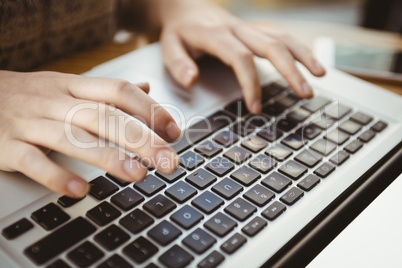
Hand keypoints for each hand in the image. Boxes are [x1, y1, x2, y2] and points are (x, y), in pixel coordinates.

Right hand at [0, 71, 180, 197]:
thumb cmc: (30, 96)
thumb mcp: (68, 86)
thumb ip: (106, 91)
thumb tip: (146, 88)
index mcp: (73, 86)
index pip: (119, 91)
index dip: (149, 109)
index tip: (173, 131)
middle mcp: (54, 101)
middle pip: (104, 117)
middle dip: (141, 139)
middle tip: (169, 161)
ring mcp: (29, 123)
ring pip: (73, 138)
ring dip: (108, 157)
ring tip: (138, 174)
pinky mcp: (6, 146)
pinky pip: (33, 161)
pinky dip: (57, 176)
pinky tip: (81, 190)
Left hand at [158, 0, 325, 113]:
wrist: (185, 7)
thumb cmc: (179, 31)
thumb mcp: (168, 46)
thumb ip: (178, 64)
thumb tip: (192, 80)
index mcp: (215, 35)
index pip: (240, 58)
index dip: (251, 83)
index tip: (256, 107)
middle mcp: (237, 28)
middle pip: (271, 46)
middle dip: (291, 70)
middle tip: (305, 93)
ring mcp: (248, 27)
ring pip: (282, 37)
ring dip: (304, 55)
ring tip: (321, 75)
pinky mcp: (255, 28)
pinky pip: (281, 34)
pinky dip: (299, 47)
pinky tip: (311, 61)